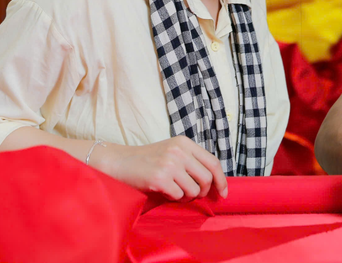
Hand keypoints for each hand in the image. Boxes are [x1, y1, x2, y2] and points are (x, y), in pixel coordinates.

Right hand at [93, 136, 227, 200]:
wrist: (118, 162)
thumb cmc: (147, 161)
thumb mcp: (172, 152)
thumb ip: (191, 161)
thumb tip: (214, 183)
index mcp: (185, 143)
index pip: (213, 162)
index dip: (221, 180)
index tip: (223, 193)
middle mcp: (179, 151)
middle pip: (207, 178)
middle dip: (203, 192)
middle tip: (191, 195)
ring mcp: (169, 164)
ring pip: (194, 190)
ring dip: (186, 197)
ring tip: (174, 191)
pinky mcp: (159, 178)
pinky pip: (178, 196)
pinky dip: (172, 198)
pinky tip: (162, 191)